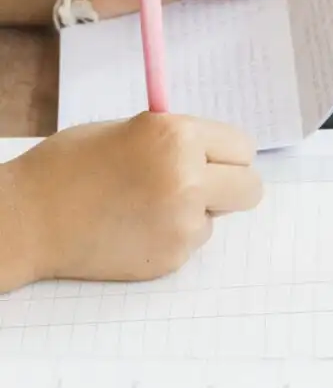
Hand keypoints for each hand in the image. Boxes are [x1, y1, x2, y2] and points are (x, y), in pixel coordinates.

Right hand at [4, 112, 262, 286]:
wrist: (26, 220)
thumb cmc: (69, 167)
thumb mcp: (128, 131)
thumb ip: (176, 140)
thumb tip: (215, 153)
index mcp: (177, 136)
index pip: (242, 147)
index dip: (227, 154)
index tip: (216, 159)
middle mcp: (188, 178)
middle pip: (250, 187)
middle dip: (232, 186)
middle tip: (204, 186)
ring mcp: (182, 222)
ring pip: (218, 216)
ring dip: (197, 212)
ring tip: (146, 206)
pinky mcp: (173, 256)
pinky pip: (192, 241)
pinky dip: (172, 236)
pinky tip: (133, 228)